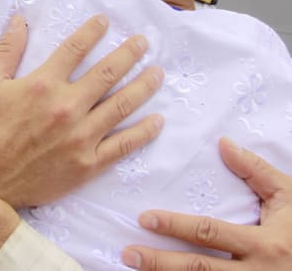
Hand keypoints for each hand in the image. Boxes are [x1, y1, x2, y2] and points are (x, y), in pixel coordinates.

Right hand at [0, 14, 164, 207]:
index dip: (92, 32)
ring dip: (143, 86)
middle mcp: (67, 106)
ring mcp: (81, 136)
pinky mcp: (88, 163)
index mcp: (43, 84)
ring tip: (157, 73)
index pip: (74, 49)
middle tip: (143, 43)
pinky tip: (157, 120)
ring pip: (122, 105)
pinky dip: (143, 132)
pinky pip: (123, 145)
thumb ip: (7, 49)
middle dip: (129, 54)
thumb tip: (19, 20)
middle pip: (107, 73)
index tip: (104, 21)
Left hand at [121, 137, 291, 269]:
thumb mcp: (289, 198)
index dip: (177, 226)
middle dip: (161, 263)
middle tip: (128, 253)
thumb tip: (223, 144)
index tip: (146, 218)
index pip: (210, 233)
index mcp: (264, 244)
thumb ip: (256, 171)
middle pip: (200, 269)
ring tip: (135, 270)